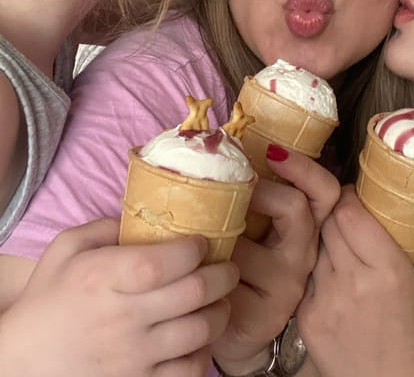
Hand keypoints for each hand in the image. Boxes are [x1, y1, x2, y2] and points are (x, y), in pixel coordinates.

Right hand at [0, 218, 238, 376]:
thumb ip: (106, 226)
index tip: (203, 242)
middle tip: (228, 267)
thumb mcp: (66, 249)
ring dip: (221, 311)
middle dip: (223, 274)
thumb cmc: (48, 300)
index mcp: (103, 279)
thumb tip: (147, 213)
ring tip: (221, 299)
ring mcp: (133, 357)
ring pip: (201, 330)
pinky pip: (190, 370)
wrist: (24, 363)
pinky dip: (205, 351)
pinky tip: (202, 336)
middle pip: (194, 292)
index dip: (194, 249)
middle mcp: (122, 318)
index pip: (164, 262)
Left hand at [212, 148, 339, 373]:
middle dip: (258, 191)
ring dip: (220, 235)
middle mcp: (304, 254)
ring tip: (203, 239)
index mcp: (304, 227)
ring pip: (250, 243)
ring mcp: (288, 286)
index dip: (304, 168)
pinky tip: (196, 273)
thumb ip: (245, 194)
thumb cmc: (233, 266)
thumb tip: (211, 143)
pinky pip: (228, 277)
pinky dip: (206, 268)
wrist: (227, 332)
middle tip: (232, 190)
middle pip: (296, 207)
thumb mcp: (246, 226)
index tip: (272, 151)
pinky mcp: (265, 314)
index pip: (324, 191)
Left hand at [296, 186, 413, 376]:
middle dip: (335, 214)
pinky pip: (306, 276)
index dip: (349, 198)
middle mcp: (354, 282)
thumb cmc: (413, 333)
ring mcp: (325, 300)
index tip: (354, 196)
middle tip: (345, 217)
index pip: (350, 213)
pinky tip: (332, 281)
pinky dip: (316, 272)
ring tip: (340, 251)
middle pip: (328, 223)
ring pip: (315, 247)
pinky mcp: (305, 317)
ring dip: (325, 242)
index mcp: (388, 270)